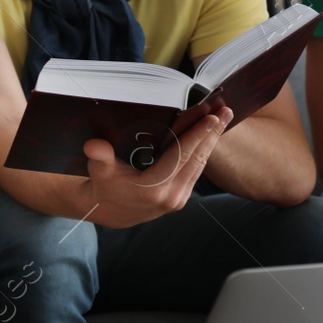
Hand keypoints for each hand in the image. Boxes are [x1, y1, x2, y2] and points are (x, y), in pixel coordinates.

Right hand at [81, 106, 232, 227]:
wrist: (109, 210)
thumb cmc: (104, 186)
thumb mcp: (99, 170)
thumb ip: (100, 156)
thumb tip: (95, 145)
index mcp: (153, 190)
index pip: (180, 157)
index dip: (196, 136)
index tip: (211, 118)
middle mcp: (171, 196)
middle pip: (197, 159)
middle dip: (212, 134)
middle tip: (227, 111)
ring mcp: (179, 199)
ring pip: (201, 165)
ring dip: (212, 141)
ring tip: (224, 119)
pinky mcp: (182, 197)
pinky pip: (197, 170)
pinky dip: (204, 151)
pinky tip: (211, 136)